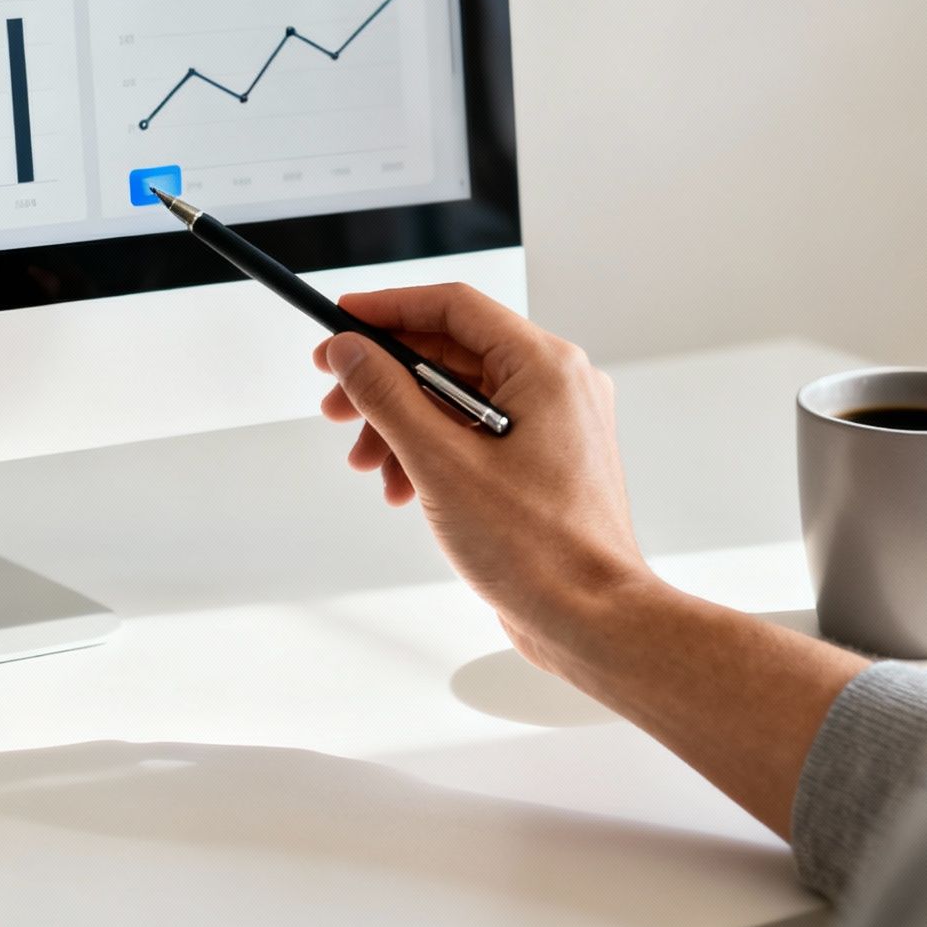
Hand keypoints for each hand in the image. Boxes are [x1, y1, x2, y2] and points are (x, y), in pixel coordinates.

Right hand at [313, 284, 651, 665]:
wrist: (590, 619)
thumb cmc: (537, 549)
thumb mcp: (439, 463)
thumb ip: (387, 396)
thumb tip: (351, 352)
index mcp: (545, 367)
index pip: (453, 306)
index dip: (387, 309)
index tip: (340, 323)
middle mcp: (557, 385)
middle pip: (451, 353)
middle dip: (385, 382)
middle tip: (336, 405)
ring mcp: (554, 424)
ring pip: (458, 398)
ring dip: (402, 424)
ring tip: (370, 465)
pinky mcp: (545, 461)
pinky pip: (476, 433)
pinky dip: (433, 451)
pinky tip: (405, 487)